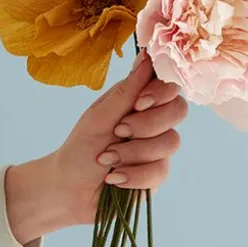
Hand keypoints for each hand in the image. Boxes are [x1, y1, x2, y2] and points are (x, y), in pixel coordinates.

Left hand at [4, 52, 187, 245]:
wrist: (68, 191)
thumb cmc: (80, 149)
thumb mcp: (99, 117)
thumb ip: (126, 90)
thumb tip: (147, 55)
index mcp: (139, 101)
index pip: (169, 85)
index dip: (161, 92)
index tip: (139, 103)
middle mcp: (154, 122)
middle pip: (178, 110)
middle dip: (147, 123)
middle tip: (119, 132)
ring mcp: (158, 150)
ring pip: (171, 142)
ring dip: (134, 152)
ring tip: (107, 159)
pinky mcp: (157, 176)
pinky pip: (161, 171)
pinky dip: (133, 175)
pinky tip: (114, 178)